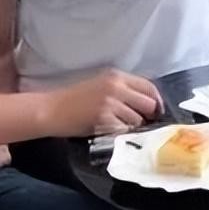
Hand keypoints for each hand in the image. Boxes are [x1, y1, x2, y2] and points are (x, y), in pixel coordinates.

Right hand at [46, 69, 163, 136]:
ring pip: (137, 120)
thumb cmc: (75, 98)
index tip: (156, 112)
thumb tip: (147, 103)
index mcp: (116, 76)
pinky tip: (109, 131)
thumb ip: (122, 89)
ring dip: (132, 127)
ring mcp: (111, 103)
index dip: (156, 101)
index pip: (149, 86)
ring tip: (118, 127)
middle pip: (149, 104)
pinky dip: (120, 134)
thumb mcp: (100, 85)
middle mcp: (116, 87)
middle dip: (147, 116)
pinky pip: (124, 130)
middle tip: (139, 123)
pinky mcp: (104, 119)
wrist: (52, 109)